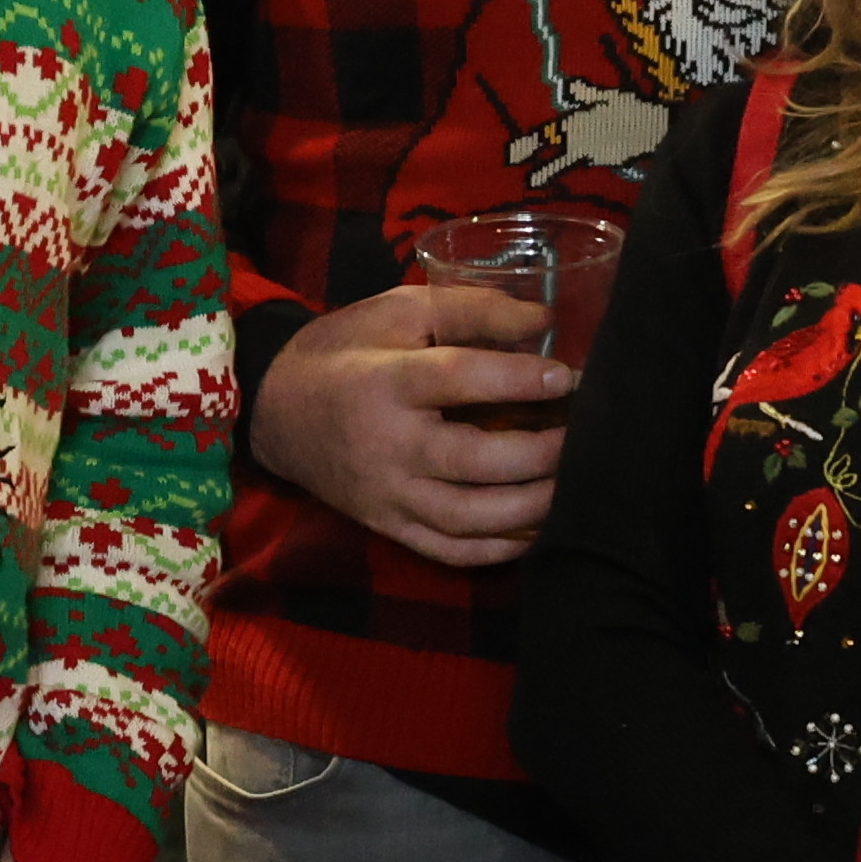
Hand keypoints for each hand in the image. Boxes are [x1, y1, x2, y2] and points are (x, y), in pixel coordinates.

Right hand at [245, 280, 577, 565]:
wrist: (275, 409)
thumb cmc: (347, 349)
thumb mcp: (399, 310)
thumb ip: (471, 310)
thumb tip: (545, 320)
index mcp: (386, 381)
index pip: (458, 380)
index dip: (518, 379)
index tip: (568, 377)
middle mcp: (388, 446)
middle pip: (474, 461)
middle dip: (540, 454)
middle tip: (585, 437)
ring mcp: (387, 495)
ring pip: (469, 518)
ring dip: (531, 508)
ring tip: (572, 484)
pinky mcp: (388, 526)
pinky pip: (450, 551)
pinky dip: (500, 549)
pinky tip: (538, 528)